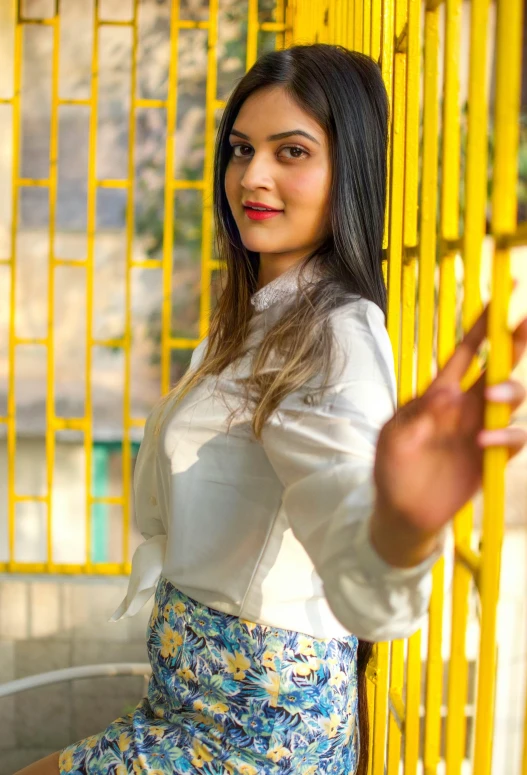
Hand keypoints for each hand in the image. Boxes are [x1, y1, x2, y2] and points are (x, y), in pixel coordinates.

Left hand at [371, 306, 526, 567]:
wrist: (400, 511)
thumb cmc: (391, 468)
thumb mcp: (393, 437)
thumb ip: (416, 415)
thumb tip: (446, 396)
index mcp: (440, 394)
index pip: (466, 353)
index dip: (482, 327)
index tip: (500, 298)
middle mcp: (465, 407)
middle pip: (498, 368)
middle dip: (515, 343)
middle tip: (525, 324)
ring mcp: (481, 430)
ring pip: (511, 398)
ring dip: (509, 390)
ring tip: (491, 396)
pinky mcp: (491, 457)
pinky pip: (514, 438)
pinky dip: (506, 435)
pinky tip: (485, 440)